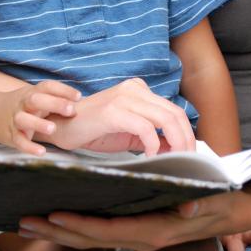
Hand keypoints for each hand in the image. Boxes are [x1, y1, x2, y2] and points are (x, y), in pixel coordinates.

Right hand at [0, 80, 79, 154]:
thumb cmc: (28, 106)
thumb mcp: (39, 98)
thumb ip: (58, 99)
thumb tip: (88, 104)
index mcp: (33, 92)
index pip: (47, 86)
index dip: (63, 90)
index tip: (79, 97)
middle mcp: (24, 104)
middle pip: (36, 99)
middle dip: (53, 103)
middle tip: (71, 110)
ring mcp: (16, 119)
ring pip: (24, 119)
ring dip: (38, 123)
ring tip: (53, 129)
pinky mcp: (11, 135)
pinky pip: (19, 141)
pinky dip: (29, 147)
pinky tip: (42, 152)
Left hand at [18, 190, 245, 250]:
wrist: (225, 211)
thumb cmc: (212, 200)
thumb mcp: (207, 201)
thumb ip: (197, 205)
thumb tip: (189, 208)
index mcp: (152, 231)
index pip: (108, 231)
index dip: (79, 224)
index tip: (52, 214)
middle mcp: (139, 239)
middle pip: (89, 239)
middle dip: (55, 232)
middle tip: (23, 220)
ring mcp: (134, 238)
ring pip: (89, 239)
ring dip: (58, 232)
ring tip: (29, 221)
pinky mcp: (132, 232)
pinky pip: (98, 234)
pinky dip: (75, 228)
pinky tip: (57, 219)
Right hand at [48, 78, 195, 155]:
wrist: (60, 127)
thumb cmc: (94, 131)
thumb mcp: (129, 135)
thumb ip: (152, 138)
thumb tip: (176, 149)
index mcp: (139, 90)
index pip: (174, 110)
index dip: (186, 133)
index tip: (189, 154)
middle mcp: (134, 89)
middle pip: (174, 113)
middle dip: (186, 140)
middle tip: (188, 161)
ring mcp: (124, 98)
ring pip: (165, 119)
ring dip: (175, 143)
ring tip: (174, 161)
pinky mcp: (113, 110)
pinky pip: (144, 128)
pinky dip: (153, 145)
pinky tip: (151, 158)